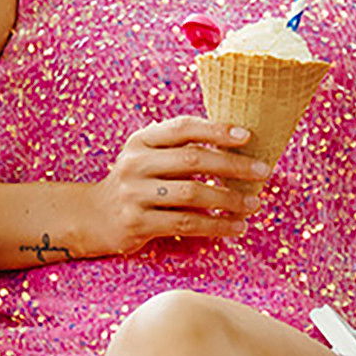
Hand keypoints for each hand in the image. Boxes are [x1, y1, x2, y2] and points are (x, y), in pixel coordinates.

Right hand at [87, 116, 269, 252]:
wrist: (92, 217)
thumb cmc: (136, 183)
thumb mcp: (149, 157)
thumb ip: (181, 149)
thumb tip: (238, 146)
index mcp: (141, 140)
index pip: (183, 128)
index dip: (216, 130)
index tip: (247, 136)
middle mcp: (135, 163)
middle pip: (192, 160)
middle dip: (233, 166)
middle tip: (263, 171)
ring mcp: (134, 194)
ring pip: (192, 195)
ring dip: (229, 200)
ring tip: (254, 204)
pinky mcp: (137, 223)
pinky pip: (185, 223)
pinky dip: (215, 225)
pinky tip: (235, 227)